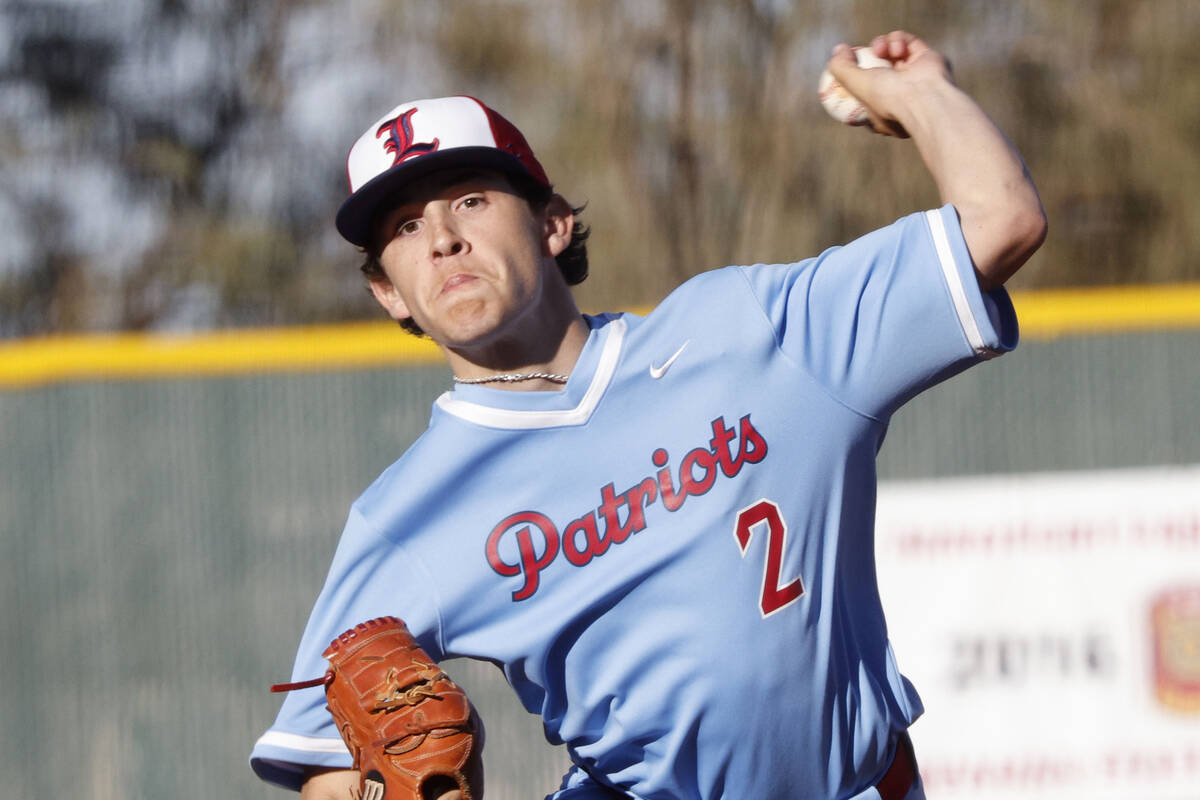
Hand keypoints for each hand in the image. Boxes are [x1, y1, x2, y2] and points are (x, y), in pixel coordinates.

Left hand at [826, 31, 953, 137]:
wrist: (924, 98)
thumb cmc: (888, 100)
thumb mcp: (855, 85)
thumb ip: (841, 68)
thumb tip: (838, 50)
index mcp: (885, 113)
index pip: (866, 95)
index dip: (854, 79)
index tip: (846, 67)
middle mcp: (902, 97)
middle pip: (879, 70)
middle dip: (869, 58)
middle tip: (862, 53)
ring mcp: (915, 77)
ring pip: (891, 53)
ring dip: (882, 45)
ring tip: (880, 50)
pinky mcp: (927, 60)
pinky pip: (908, 43)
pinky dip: (898, 41)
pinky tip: (896, 49)